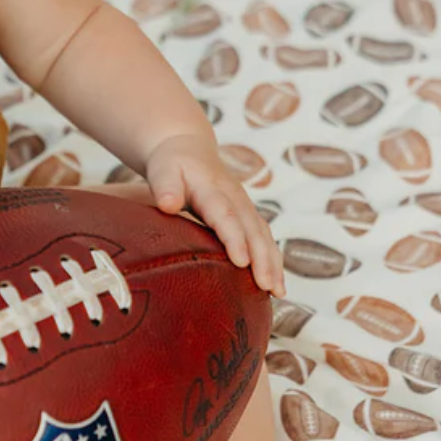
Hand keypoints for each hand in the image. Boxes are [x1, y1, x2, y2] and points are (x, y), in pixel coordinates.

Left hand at [144, 133, 285, 297]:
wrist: (187, 149)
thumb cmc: (172, 164)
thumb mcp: (163, 169)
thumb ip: (165, 186)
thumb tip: (167, 204)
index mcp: (211, 187)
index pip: (225, 214)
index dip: (234, 238)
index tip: (242, 262)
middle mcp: (234, 196)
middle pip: (252, 227)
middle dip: (263, 257)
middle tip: (268, 286)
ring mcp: (244, 205)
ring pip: (263, 234)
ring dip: (273, 262)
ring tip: (277, 292)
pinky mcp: (247, 214)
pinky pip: (263, 237)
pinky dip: (271, 259)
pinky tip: (274, 283)